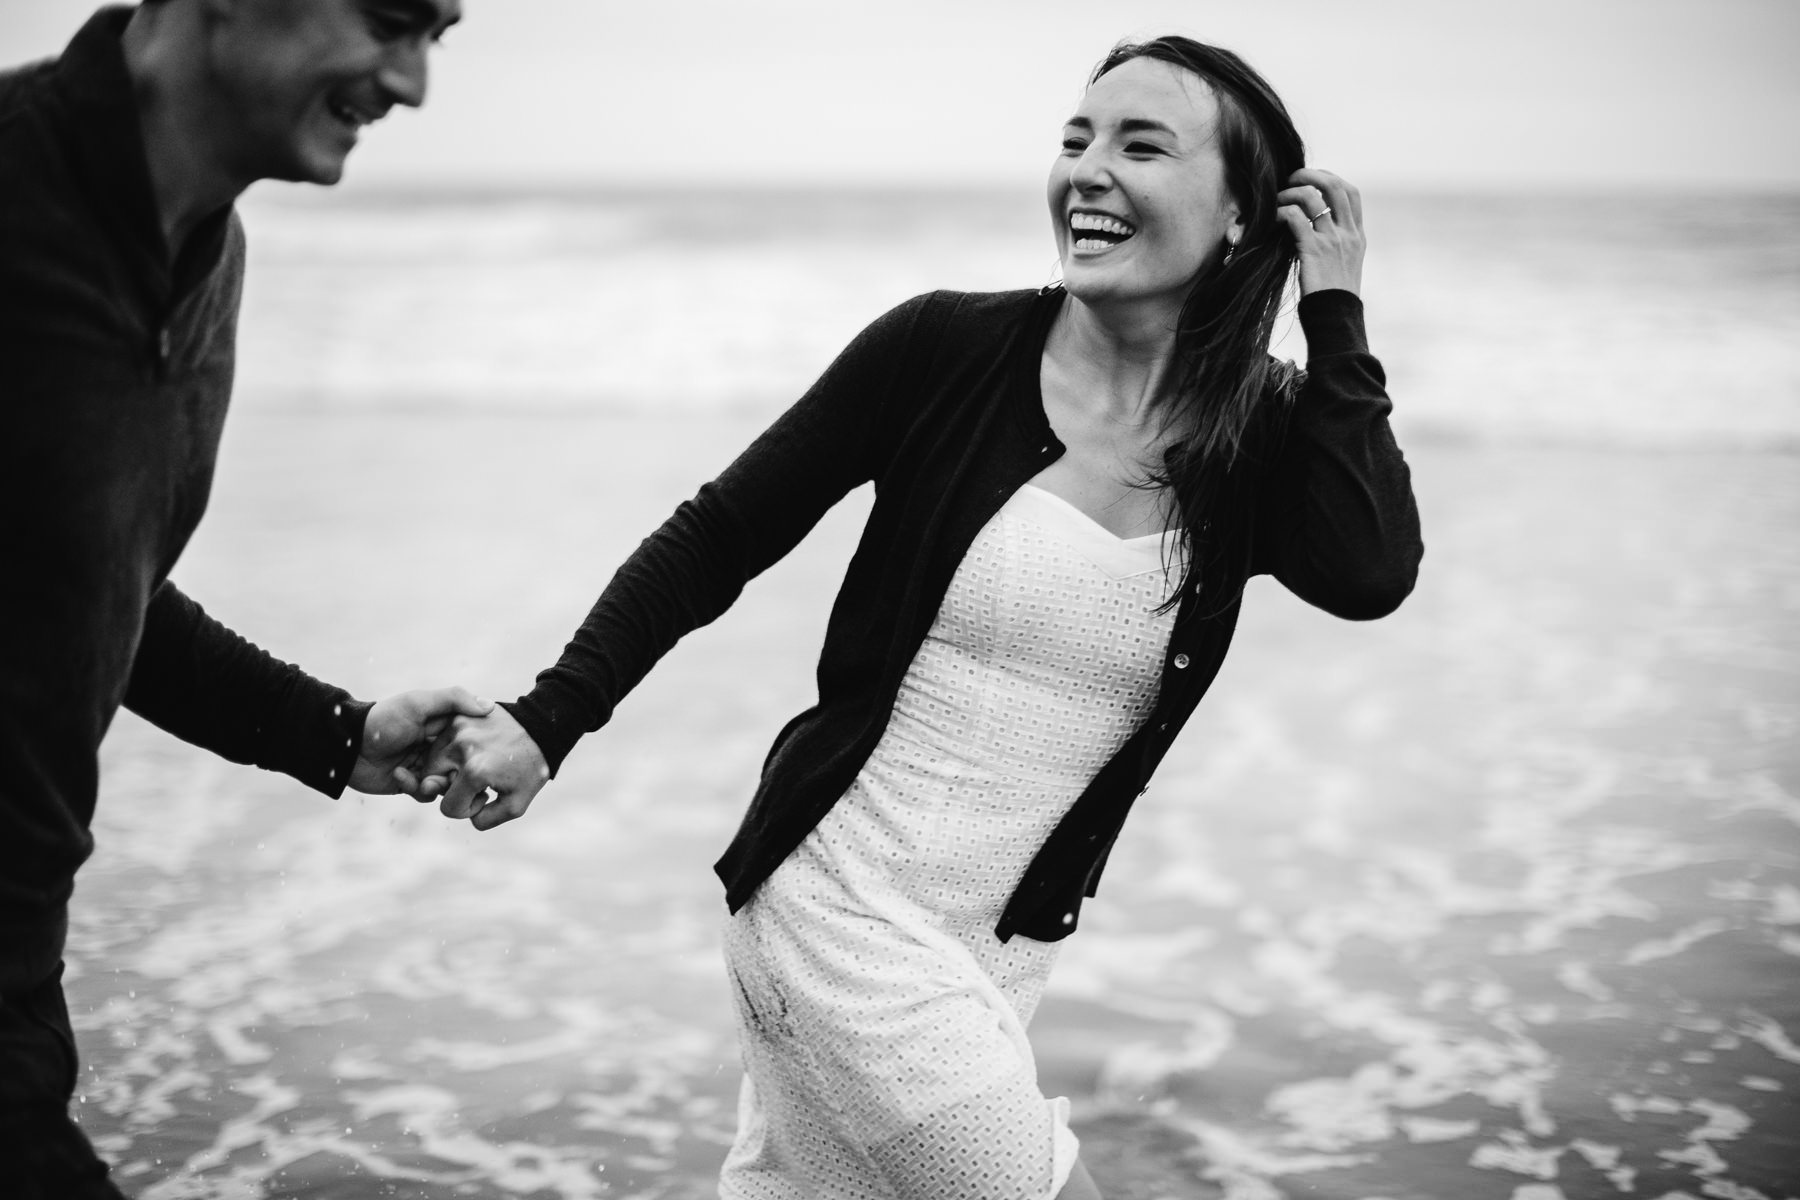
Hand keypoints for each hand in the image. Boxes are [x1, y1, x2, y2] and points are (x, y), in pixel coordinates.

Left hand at [351, 686, 494, 796]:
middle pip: (461, 766)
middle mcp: (436, 747)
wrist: (347, 745)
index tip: (477, 756)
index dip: (476, 750)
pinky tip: (399, 774)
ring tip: (425, 781)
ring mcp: (423, 766)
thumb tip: (489, 706)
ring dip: (436, 785)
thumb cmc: (383, 719)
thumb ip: (453, 699)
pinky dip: (414, 788)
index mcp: (442, 727)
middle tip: (449, 775)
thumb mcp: (418, 702)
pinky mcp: (409, 784)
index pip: (470, 740)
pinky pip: (423, 795)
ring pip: (445, 784)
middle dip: (457, 774)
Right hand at [422, 705, 550, 830]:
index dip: (465, 809)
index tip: (485, 796)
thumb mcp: (516, 805)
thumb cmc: (531, 768)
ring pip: (431, 760)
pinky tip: (473, 751)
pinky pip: (440, 741)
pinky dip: (450, 750)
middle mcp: (461, 747)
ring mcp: (457, 728)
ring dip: (447, 768)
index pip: (448, 807)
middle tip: (476, 781)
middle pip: (431, 780)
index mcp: (475, 771)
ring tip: (474, 765)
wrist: (543, 727)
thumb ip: (485, 819)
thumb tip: (457, 810)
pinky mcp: (458, 716)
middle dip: (451, 786)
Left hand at [1276, 168, 1364, 295]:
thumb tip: (1313, 232)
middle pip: (1335, 185)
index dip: (1331, 179)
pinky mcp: (1314, 250)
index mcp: (1357, 236)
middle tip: (1291, 178)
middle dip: (1310, 175)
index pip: (1351, 193)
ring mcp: (1333, 240)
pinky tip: (1272, 218)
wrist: (1336, 319)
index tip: (1313, 180)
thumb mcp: (1343, 267)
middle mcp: (1348, 233)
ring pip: (1312, 197)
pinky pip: (1295, 217)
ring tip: (1276, 200)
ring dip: (1290, 192)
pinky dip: (1281, 211)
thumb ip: (1335, 246)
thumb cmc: (1333, 298)